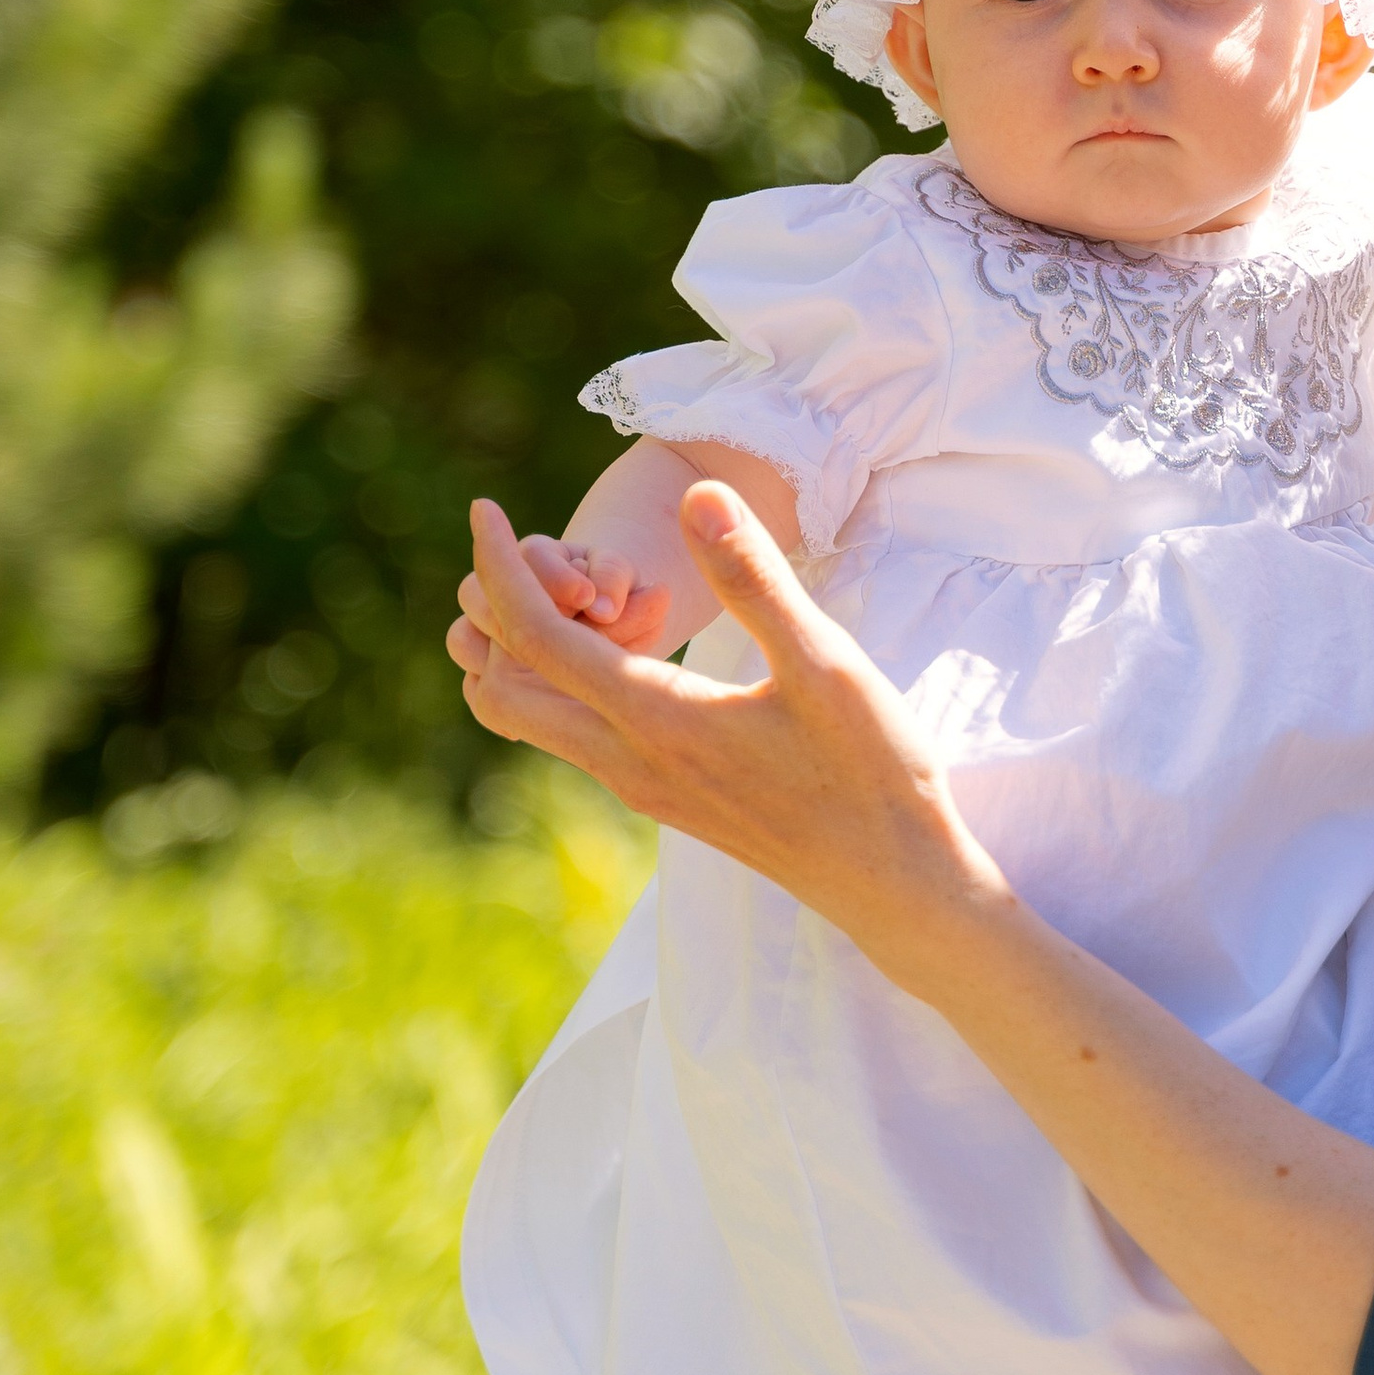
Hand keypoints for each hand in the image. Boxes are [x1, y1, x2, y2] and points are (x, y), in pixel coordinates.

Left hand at [451, 486, 1010, 990]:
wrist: (891, 881)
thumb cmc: (870, 773)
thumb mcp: (824, 663)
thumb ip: (756, 579)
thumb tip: (697, 493)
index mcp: (655, 721)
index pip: (534, 639)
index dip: (498, 568)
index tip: (482, 509)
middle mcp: (629, 763)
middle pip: (502, 694)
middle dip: (486, 618)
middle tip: (509, 550)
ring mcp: (644, 788)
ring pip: (536, 723)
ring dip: (521, 657)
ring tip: (558, 588)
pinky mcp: (668, 797)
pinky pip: (578, 738)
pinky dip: (564, 686)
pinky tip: (616, 647)